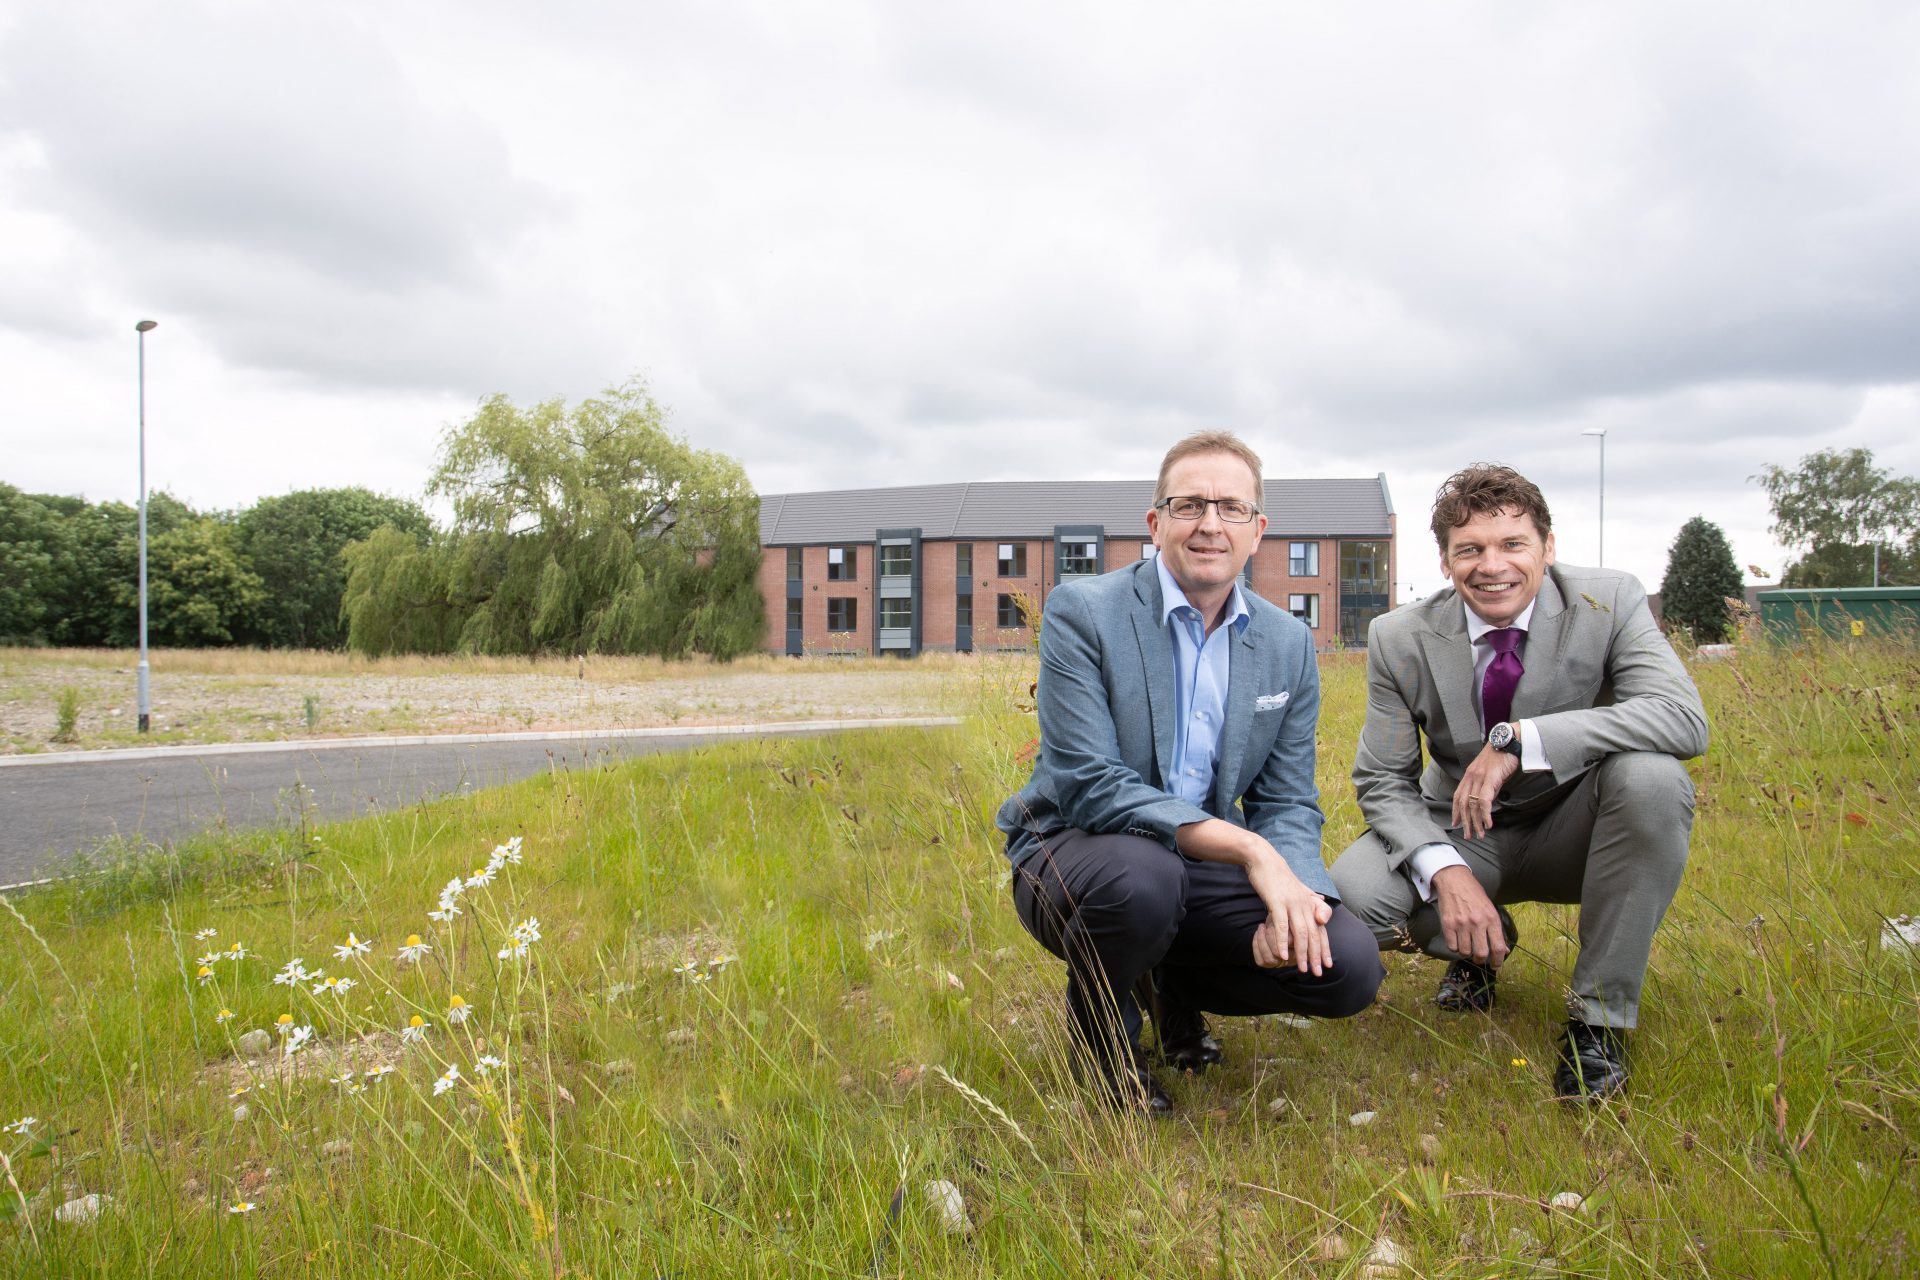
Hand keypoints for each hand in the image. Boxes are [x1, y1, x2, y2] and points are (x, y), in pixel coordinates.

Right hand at [1245, 851, 1333, 975]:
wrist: (1263, 859)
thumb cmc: (1278, 876)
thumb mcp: (1298, 889)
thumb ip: (1311, 900)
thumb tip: (1323, 907)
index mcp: (1310, 903)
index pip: (1321, 930)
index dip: (1324, 948)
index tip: (1327, 964)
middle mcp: (1305, 904)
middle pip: (1314, 935)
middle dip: (1316, 956)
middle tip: (1317, 973)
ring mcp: (1292, 903)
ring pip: (1300, 933)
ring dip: (1302, 953)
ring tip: (1302, 969)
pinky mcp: (1277, 902)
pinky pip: (1282, 925)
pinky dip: (1282, 941)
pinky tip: (1282, 955)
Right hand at [1431, 864, 1508, 967]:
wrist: (1454, 880)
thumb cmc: (1474, 894)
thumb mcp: (1490, 909)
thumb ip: (1497, 930)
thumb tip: (1503, 950)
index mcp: (1491, 919)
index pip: (1498, 947)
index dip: (1498, 961)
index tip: (1496, 965)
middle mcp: (1477, 922)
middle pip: (1481, 953)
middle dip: (1481, 960)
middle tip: (1479, 958)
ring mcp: (1461, 924)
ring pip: (1465, 952)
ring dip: (1466, 953)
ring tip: (1467, 946)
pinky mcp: (1448, 924)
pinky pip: (1452, 946)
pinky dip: (1455, 948)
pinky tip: (1457, 941)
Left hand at [1450, 743, 1521, 839]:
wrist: (1509, 741)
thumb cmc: (1502, 757)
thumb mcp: (1490, 773)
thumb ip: (1485, 786)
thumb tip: (1485, 801)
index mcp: (1469, 775)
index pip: (1458, 796)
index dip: (1456, 811)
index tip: (1456, 824)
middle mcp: (1471, 776)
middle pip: (1464, 804)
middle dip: (1465, 822)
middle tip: (1469, 835)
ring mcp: (1479, 777)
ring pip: (1473, 805)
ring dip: (1476, 822)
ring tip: (1480, 834)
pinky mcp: (1490, 779)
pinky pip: (1484, 800)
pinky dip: (1485, 814)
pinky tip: (1488, 824)